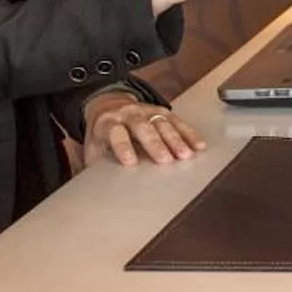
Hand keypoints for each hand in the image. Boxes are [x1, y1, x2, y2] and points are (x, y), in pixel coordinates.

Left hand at [82, 95, 206, 168]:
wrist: (107, 106)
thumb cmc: (103, 135)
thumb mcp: (93, 148)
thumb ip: (97, 164)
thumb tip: (101, 186)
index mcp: (108, 123)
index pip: (116, 133)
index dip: (123, 146)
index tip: (130, 162)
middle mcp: (128, 114)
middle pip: (143, 127)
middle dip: (155, 143)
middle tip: (166, 160)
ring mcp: (146, 110)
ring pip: (162, 123)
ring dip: (176, 139)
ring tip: (186, 155)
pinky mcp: (161, 110)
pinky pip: (177, 121)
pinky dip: (189, 133)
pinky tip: (198, 145)